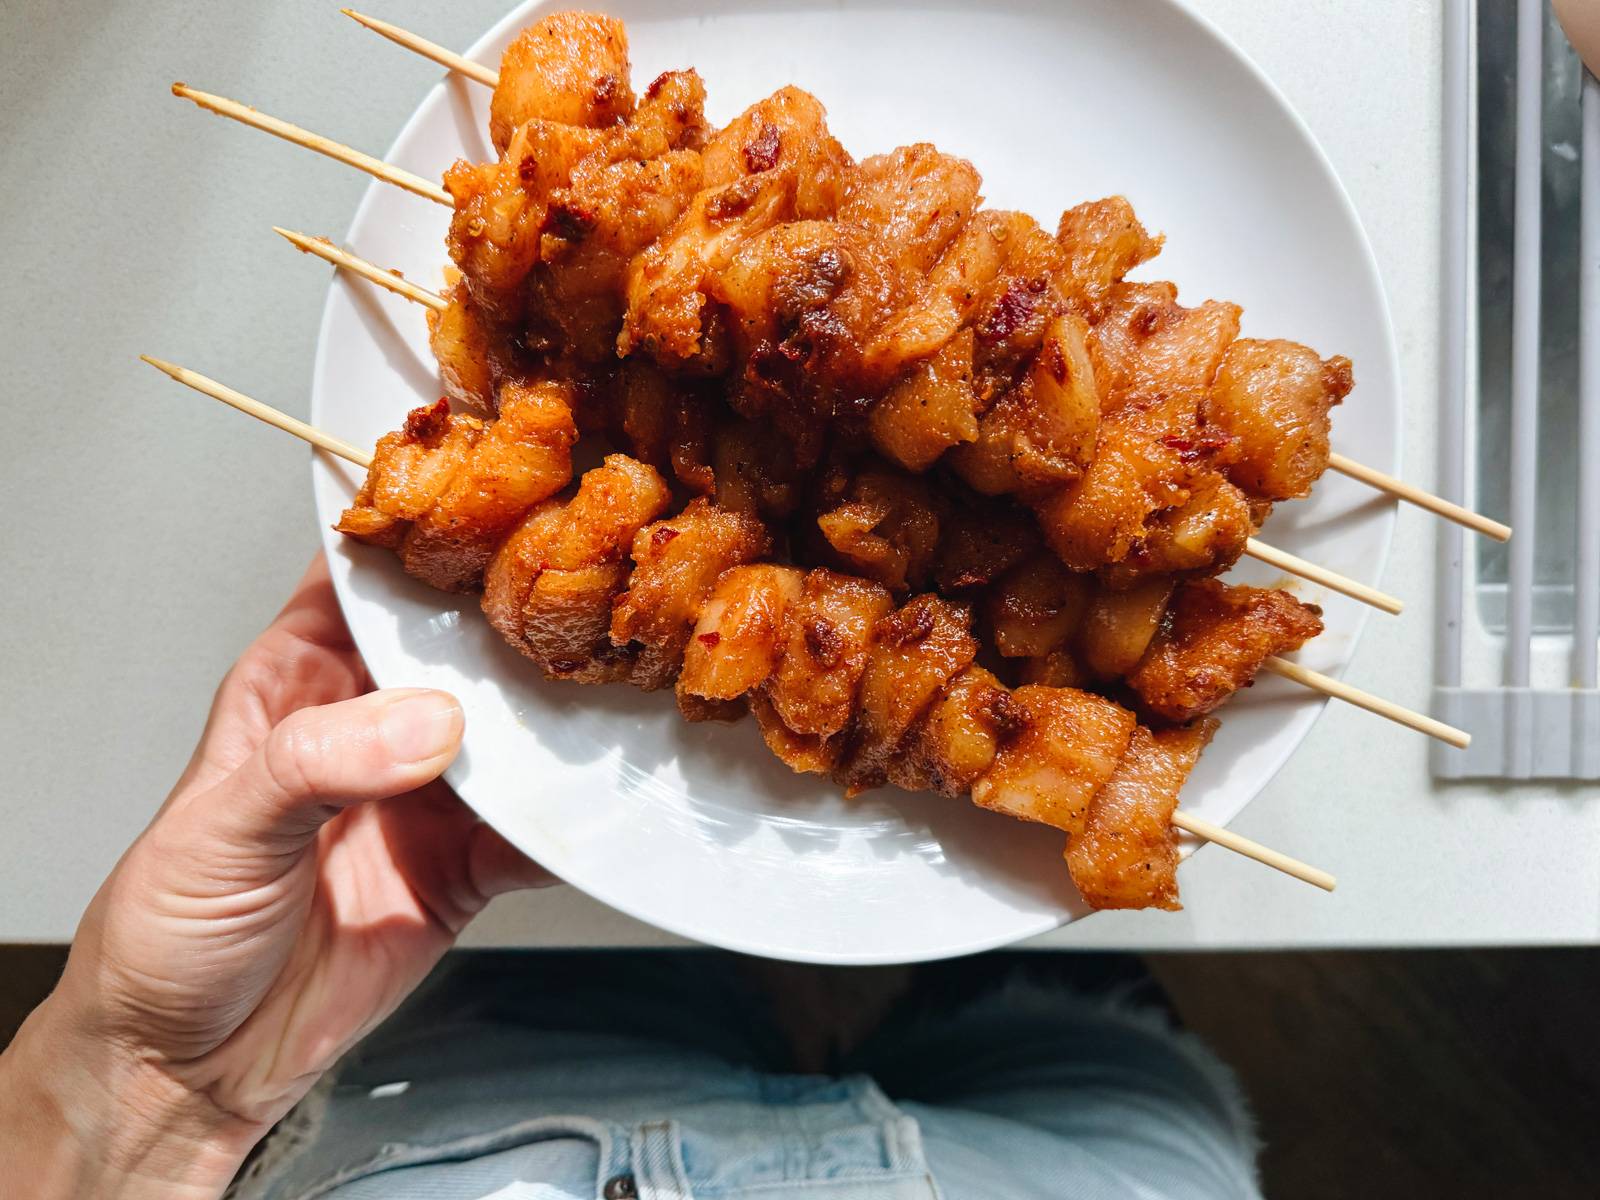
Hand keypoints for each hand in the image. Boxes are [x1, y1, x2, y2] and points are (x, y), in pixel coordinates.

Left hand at [0, 555, 550, 1197]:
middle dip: (514, 632)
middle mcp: (369, 725)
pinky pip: (531, 832)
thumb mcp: (221, 828)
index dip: (424, 544)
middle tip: (569, 615)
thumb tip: (427, 722)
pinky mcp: (463, 865)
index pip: (366, 584)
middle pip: (459, 652)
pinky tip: (588, 810)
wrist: (191, 1067)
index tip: (490, 516)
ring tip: (595, 708)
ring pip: (510, 736)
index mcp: (297, 681)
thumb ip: (317, 763)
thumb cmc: (166, 933)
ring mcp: (423, 795)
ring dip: (551, 729)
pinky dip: (566, 823)